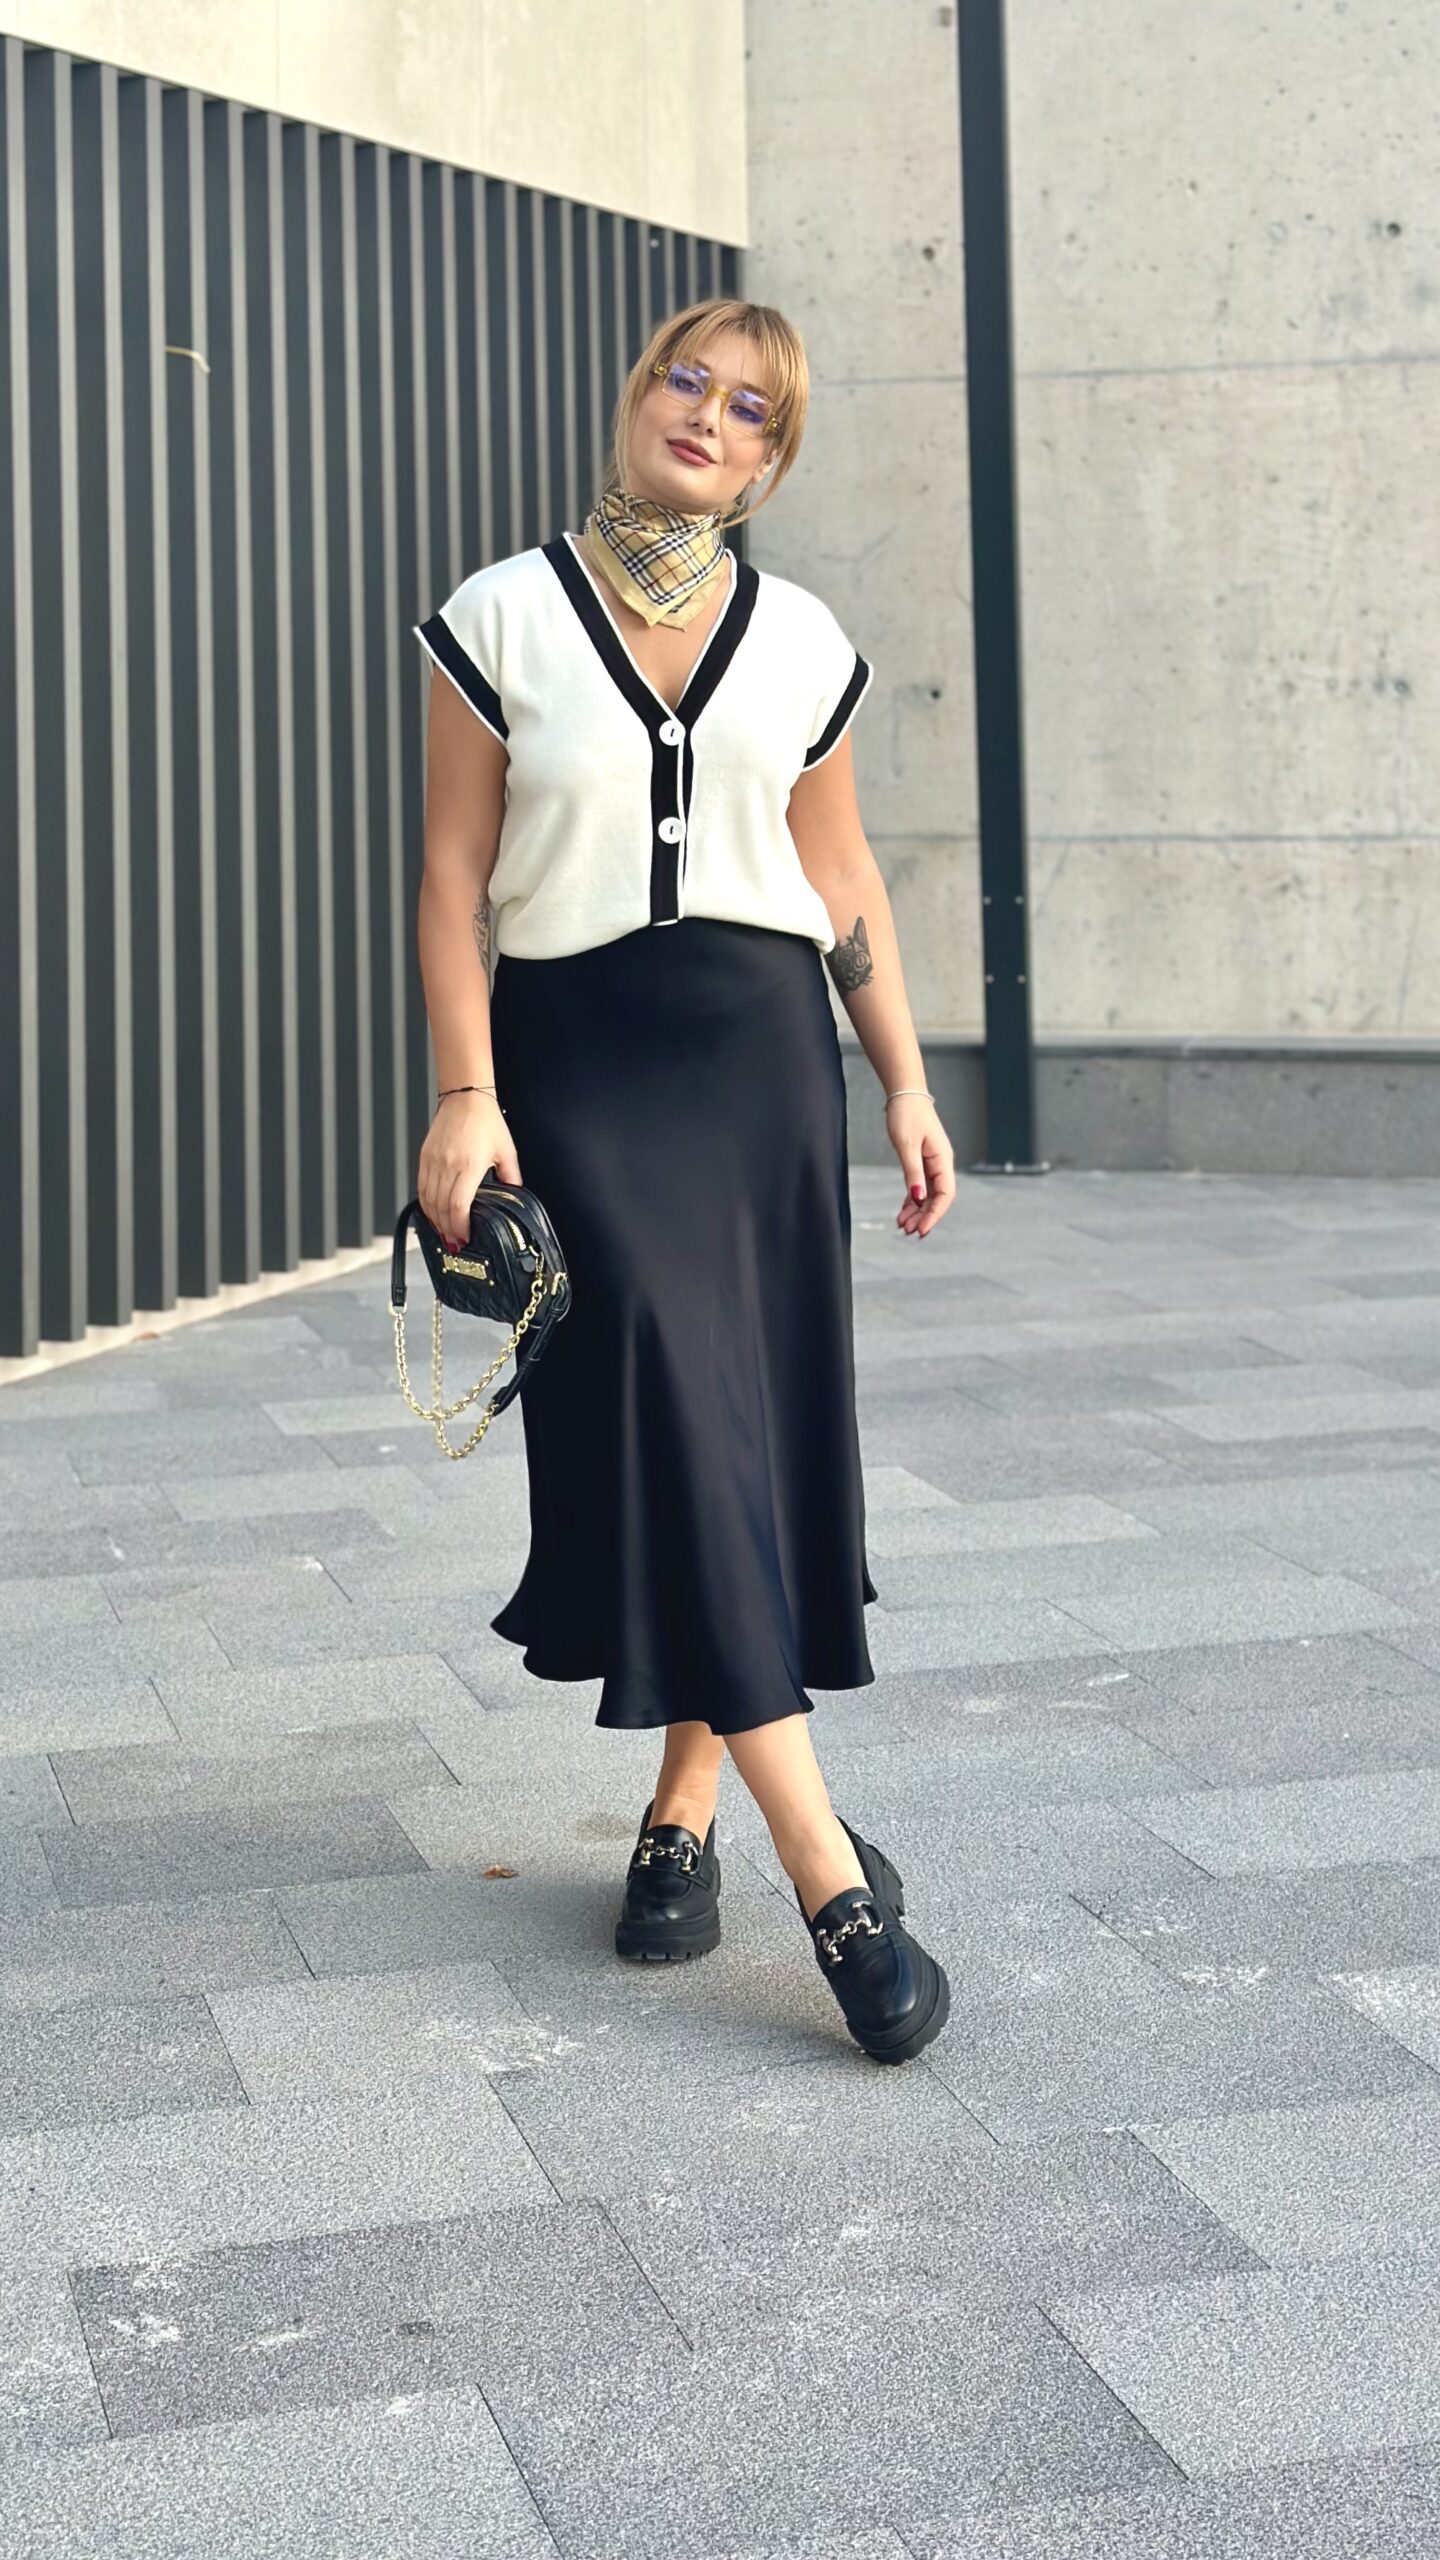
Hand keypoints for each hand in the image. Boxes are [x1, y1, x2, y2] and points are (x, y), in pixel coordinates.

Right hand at [417, 1095, 521, 1252]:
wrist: (465, 1098)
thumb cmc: (485, 1120)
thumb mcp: (506, 1151)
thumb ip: (510, 1177)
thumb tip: (514, 1194)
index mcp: (469, 1165)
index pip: (459, 1205)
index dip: (459, 1226)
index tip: (464, 1238)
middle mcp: (448, 1164)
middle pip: (442, 1207)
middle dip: (447, 1229)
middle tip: (454, 1243)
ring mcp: (433, 1161)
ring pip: (428, 1200)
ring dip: (435, 1220)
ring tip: (444, 1233)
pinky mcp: (425, 1157)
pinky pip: (421, 1187)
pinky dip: (426, 1204)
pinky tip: (432, 1213)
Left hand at [886, 1094, 954, 1237]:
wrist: (904, 1093)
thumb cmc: (906, 1115)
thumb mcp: (906, 1146)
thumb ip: (913, 1173)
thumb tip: (918, 1199)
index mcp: (943, 1160)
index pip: (945, 1195)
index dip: (934, 1215)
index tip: (921, 1230)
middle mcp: (941, 1164)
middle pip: (937, 1198)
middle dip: (924, 1217)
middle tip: (907, 1232)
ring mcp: (932, 1163)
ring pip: (928, 1195)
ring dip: (917, 1211)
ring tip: (902, 1226)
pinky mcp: (922, 1161)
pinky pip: (920, 1186)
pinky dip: (912, 1200)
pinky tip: (903, 1212)